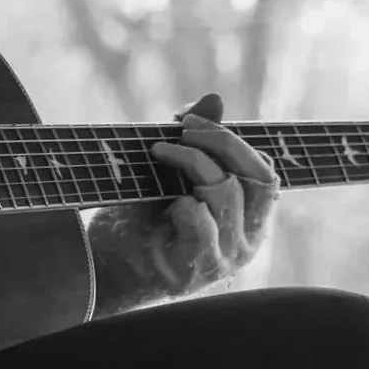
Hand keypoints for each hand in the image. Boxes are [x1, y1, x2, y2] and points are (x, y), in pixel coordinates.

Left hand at [140, 91, 278, 295]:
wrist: (104, 264)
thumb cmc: (140, 218)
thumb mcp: (169, 172)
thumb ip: (195, 140)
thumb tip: (214, 98)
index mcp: (247, 217)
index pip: (265, 172)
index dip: (233, 140)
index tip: (190, 120)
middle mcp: (246, 239)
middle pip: (258, 179)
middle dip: (222, 142)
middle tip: (184, 127)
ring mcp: (225, 258)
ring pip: (227, 195)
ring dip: (192, 162)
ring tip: (158, 152)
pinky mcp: (197, 270)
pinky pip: (203, 226)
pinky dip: (185, 205)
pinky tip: (167, 202)